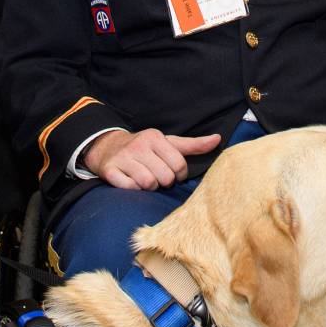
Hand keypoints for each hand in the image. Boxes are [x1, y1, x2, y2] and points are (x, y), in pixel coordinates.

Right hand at [83, 128, 221, 189]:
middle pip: (165, 177)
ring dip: (148, 186)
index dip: (178, 174)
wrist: (107, 146)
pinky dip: (132, 189)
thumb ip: (193, 144)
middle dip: (163, 181)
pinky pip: (129, 188)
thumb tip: (218, 139)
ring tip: (144, 177)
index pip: (179, 165)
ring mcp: (124, 157)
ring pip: (148, 184)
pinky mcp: (110, 170)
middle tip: (156, 174)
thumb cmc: (144, 147)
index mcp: (155, 138)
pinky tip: (130, 180)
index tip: (171, 171)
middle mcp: (139, 145)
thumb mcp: (167, 143)